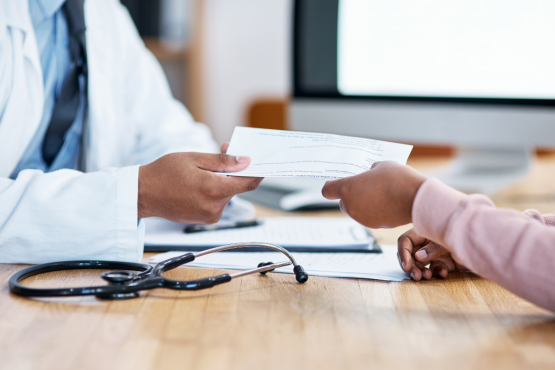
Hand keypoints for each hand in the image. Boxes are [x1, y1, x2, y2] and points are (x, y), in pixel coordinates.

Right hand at [138, 152, 261, 222]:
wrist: (144, 194)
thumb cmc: (164, 174)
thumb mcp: (194, 159)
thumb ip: (223, 161)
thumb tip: (245, 161)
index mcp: (214, 189)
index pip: (248, 182)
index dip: (258, 172)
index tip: (263, 163)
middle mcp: (215, 206)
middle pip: (237, 187)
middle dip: (234, 171)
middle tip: (223, 153)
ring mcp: (210, 216)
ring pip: (227, 194)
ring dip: (222, 181)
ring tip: (203, 170)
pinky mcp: (205, 219)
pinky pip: (218, 202)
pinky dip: (214, 191)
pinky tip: (199, 183)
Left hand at [321, 161, 425, 227]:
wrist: (416, 199)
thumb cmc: (398, 179)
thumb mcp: (381, 165)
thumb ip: (370, 171)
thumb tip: (370, 175)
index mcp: (347, 189)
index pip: (328, 190)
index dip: (331, 187)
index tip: (336, 184)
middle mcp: (351, 206)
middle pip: (343, 202)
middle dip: (351, 196)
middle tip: (365, 187)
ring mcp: (361, 218)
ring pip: (357, 211)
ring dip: (364, 204)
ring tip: (381, 194)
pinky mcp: (374, 226)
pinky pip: (369, 217)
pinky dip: (374, 212)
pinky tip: (387, 203)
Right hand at [397, 228, 467, 279]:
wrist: (487, 242)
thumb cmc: (466, 233)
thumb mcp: (448, 239)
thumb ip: (433, 248)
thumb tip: (418, 257)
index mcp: (424, 231)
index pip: (406, 242)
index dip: (403, 253)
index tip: (407, 266)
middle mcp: (428, 242)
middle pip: (411, 255)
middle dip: (412, 266)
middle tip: (416, 276)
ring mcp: (437, 253)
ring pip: (422, 264)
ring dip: (422, 271)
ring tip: (427, 277)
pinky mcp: (446, 262)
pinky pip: (436, 269)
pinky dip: (437, 272)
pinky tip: (443, 273)